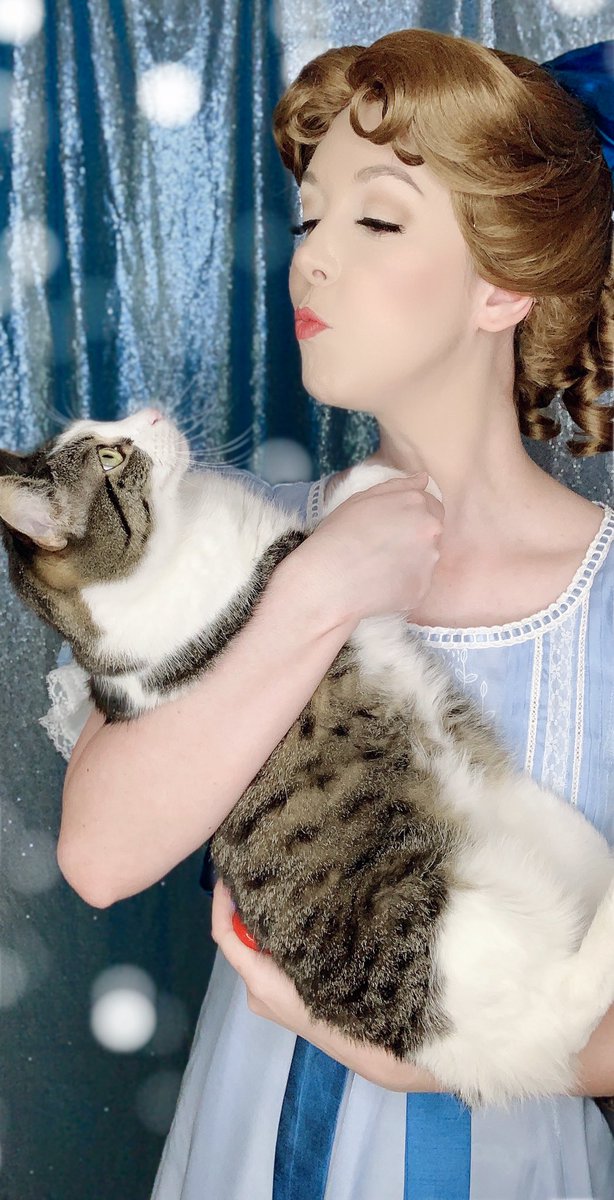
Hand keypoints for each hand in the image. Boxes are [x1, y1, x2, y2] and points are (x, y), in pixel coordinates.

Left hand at [211, 879, 315, 1035]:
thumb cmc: (328, 999)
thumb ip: (280, 937)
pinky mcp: (277, 1003)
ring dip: (264, 933)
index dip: (220, 906)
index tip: (224, 880)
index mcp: (257, 978)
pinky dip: (274, 950)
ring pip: (256, 956)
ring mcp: (265, 999)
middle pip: (240, 945)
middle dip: (244, 916)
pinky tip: (294, 936)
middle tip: (258, 886)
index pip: (224, 936)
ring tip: (282, 904)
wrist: (349, 1039)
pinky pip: (268, 967)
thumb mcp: (306, 957)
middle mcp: (254, 990)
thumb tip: (268, 908)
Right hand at [298, 472, 444, 624]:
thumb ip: (398, 486)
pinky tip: (378, 584)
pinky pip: (416, 585)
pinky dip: (401, 586)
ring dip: (408, 562)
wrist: (328, 578)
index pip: (432, 506)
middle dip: (413, 538)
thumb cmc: (339, 534)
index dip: (411, 516)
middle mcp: (430, 531)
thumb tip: (423, 479)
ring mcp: (428, 562)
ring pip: (425, 560)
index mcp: (417, 504)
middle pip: (431, 533)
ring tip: (377, 568)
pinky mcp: (421, 590)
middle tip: (381, 548)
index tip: (390, 527)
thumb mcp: (362, 498)